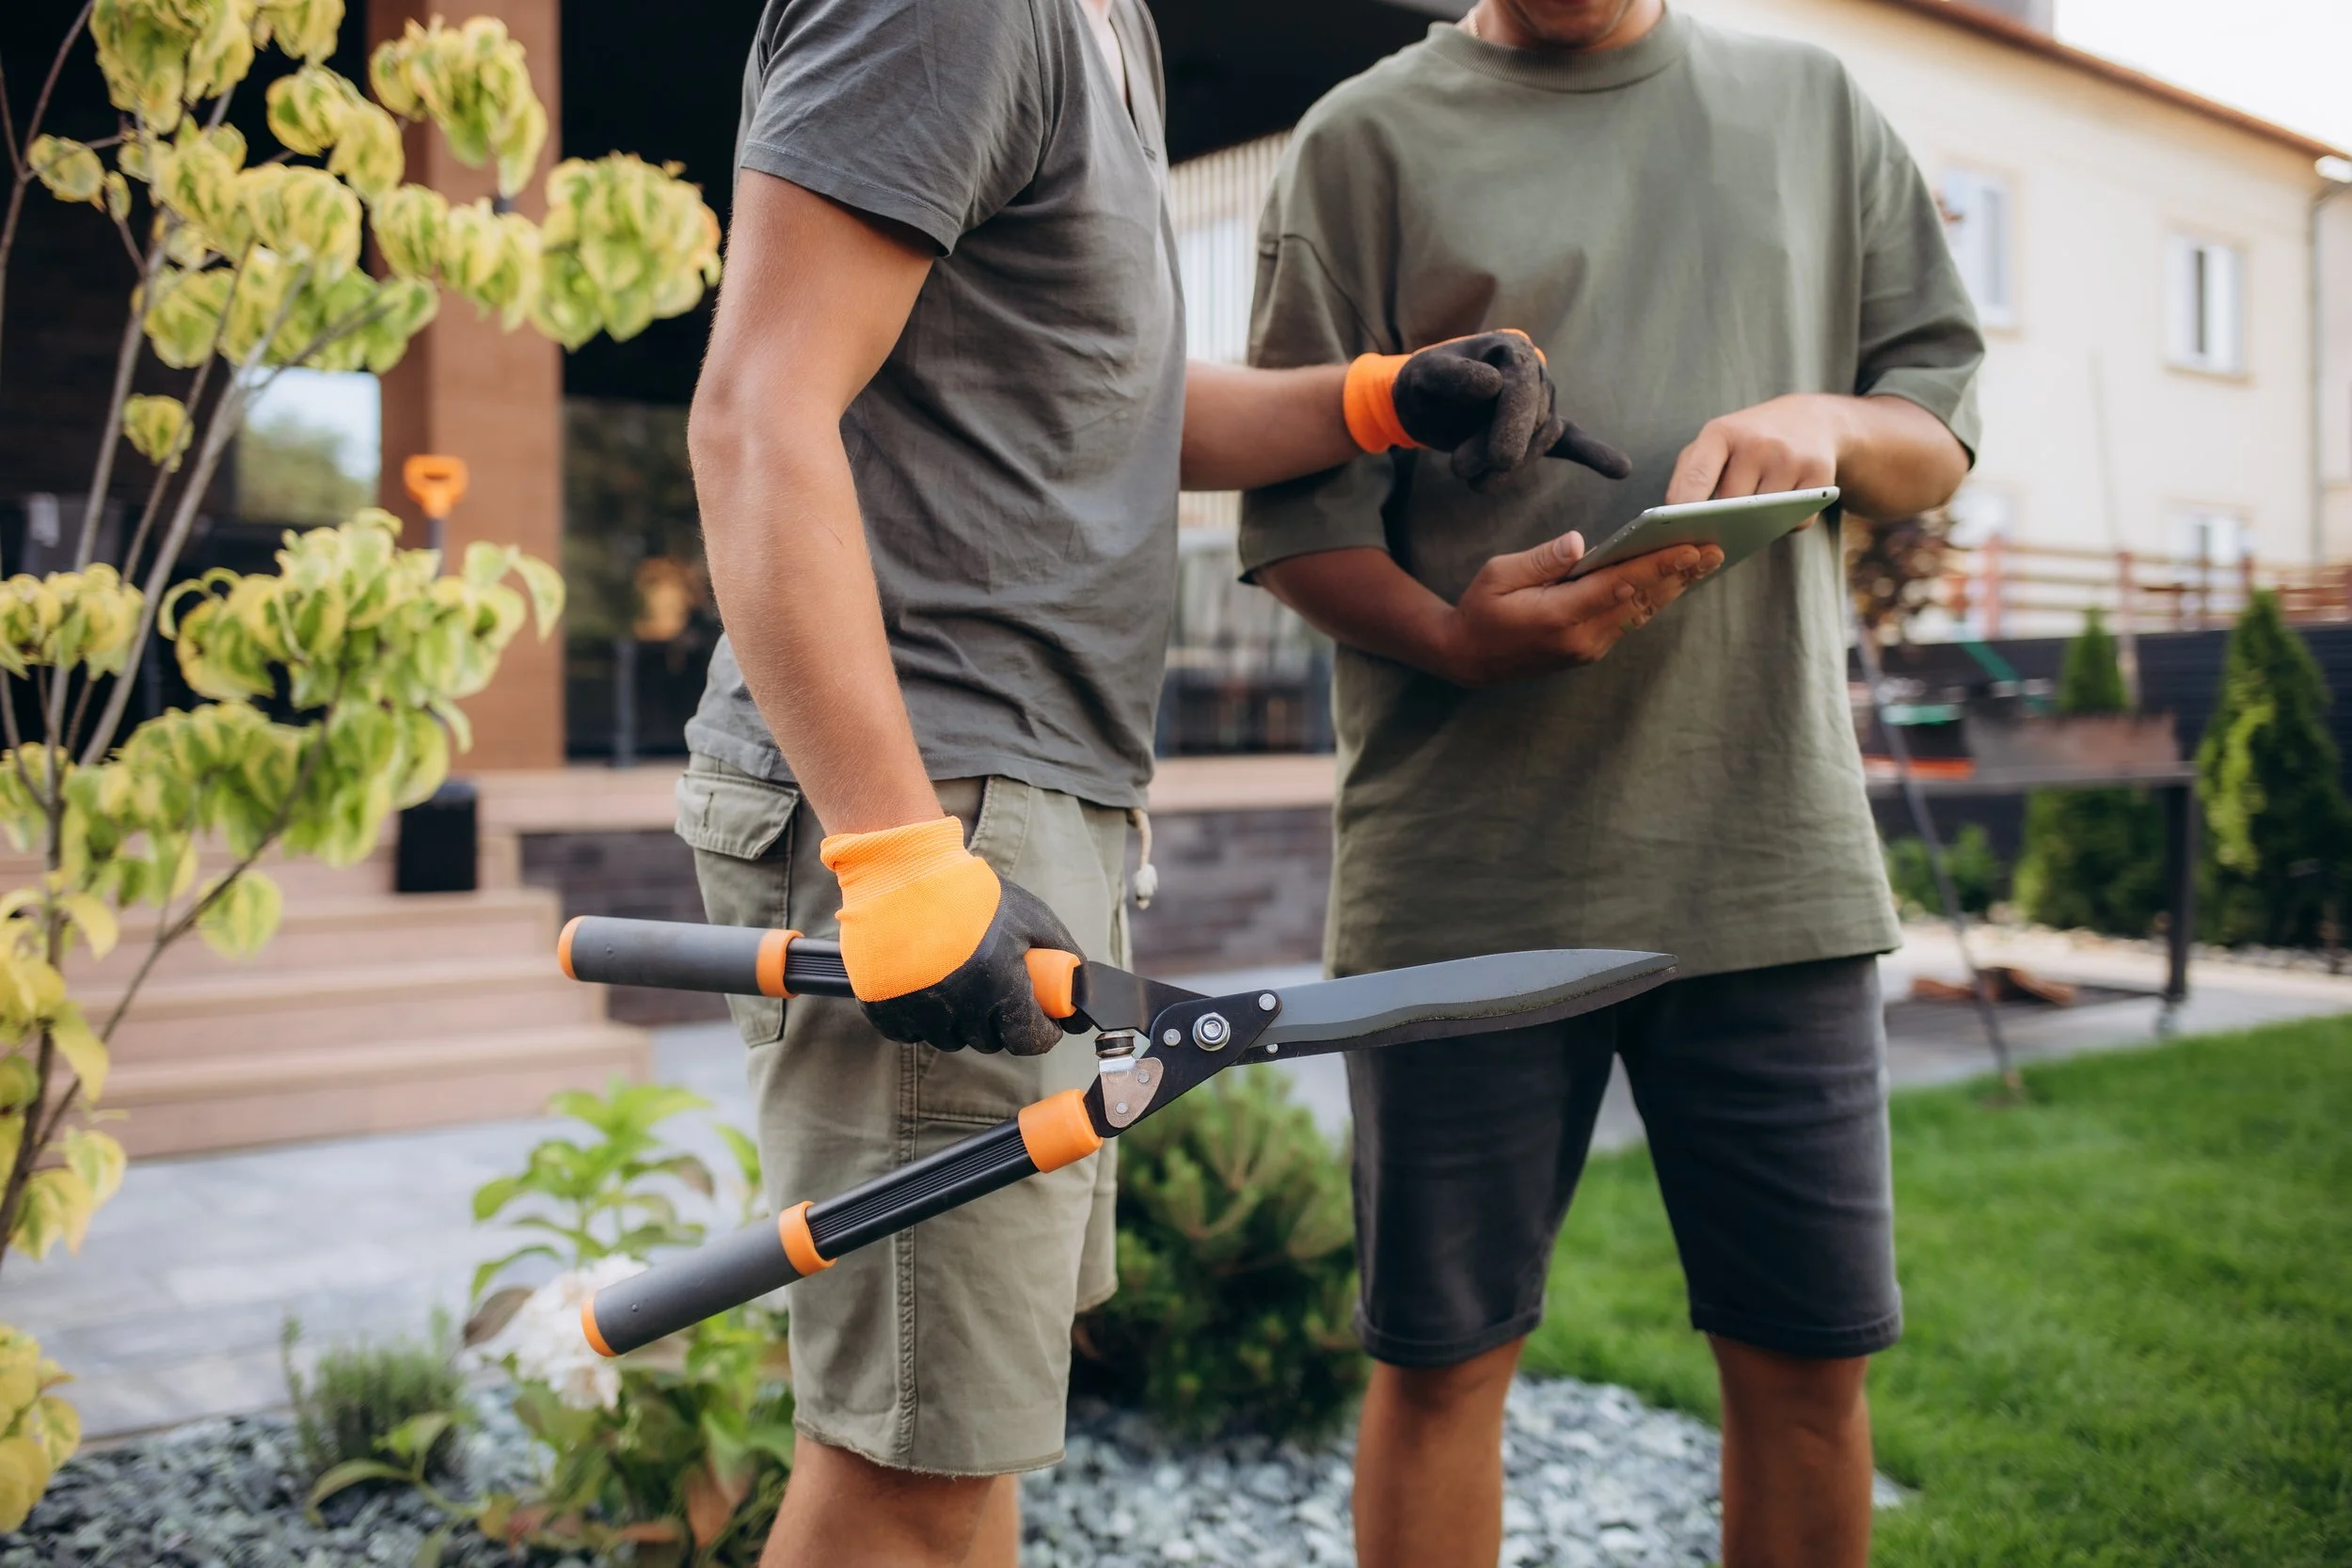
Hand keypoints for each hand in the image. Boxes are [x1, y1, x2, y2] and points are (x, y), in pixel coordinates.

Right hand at [822, 817, 1078, 1054]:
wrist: (903, 874)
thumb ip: (1063, 954)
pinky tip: (926, 985)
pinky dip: (923, 1018)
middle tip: (997, 989)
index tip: (1044, 1022)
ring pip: (951, 1039)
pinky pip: (912, 1033)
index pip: (1030, 1040)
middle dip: (1001, 1022)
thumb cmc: (970, 893)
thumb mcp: (1030, 916)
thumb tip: (1083, 986)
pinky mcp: (885, 1012)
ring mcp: (920, 1012)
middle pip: (990, 1041)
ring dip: (961, 1021)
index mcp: (999, 986)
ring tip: (959, 980)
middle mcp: (960, 1007)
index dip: (1043, 1032)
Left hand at [1347, 331, 1633, 490]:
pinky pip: (1573, 443)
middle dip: (1501, 450)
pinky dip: (1594, 455)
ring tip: (1462, 474)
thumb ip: (1452, 375)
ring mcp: (1542, 403)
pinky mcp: (1538, 431)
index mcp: (1513, 350)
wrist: (1421, 404)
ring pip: (1540, 444)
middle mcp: (1536, 373)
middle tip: (1458, 470)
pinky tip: (1619, 468)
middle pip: (1535, 420)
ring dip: (1505, 468)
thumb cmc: (1423, 384)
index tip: (1500, 457)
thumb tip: (1493, 385)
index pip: (1525, 388)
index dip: (1513, 424)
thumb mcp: (1425, 374)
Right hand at [1438, 531, 1722, 687]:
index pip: (1619, 585)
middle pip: (1641, 601)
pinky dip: (1655, 600)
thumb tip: (1580, 542)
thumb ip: (1542, 559)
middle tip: (1715, 549)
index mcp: (1559, 615)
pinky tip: (1674, 582)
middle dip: (1679, 574)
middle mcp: (1581, 637)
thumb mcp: (1498, 574)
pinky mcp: (1590, 651)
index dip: (1658, 565)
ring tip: (1705, 563)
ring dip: (1674, 588)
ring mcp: (1588, 648)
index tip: (1691, 547)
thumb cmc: (1481, 608)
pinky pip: (1630, 622)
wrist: (1468, 658)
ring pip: (1641, 614)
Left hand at [1665, 393, 1849, 507]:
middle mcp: (1757, 442)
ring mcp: (1790, 459)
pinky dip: (1787, 522)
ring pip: (1762, 518)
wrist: (1808, 420)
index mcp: (1721, 433)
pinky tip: (1786, 500)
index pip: (1696, 479)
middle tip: (1723, 519)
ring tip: (1758, 500)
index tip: (1677, 534)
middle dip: (1723, 519)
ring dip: (1757, 521)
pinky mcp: (1819, 476)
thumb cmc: (1747, 440)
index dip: (1683, 512)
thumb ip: (1689, 476)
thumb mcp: (1713, 443)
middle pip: (1729, 507)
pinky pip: (1795, 522)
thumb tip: (1678, 522)